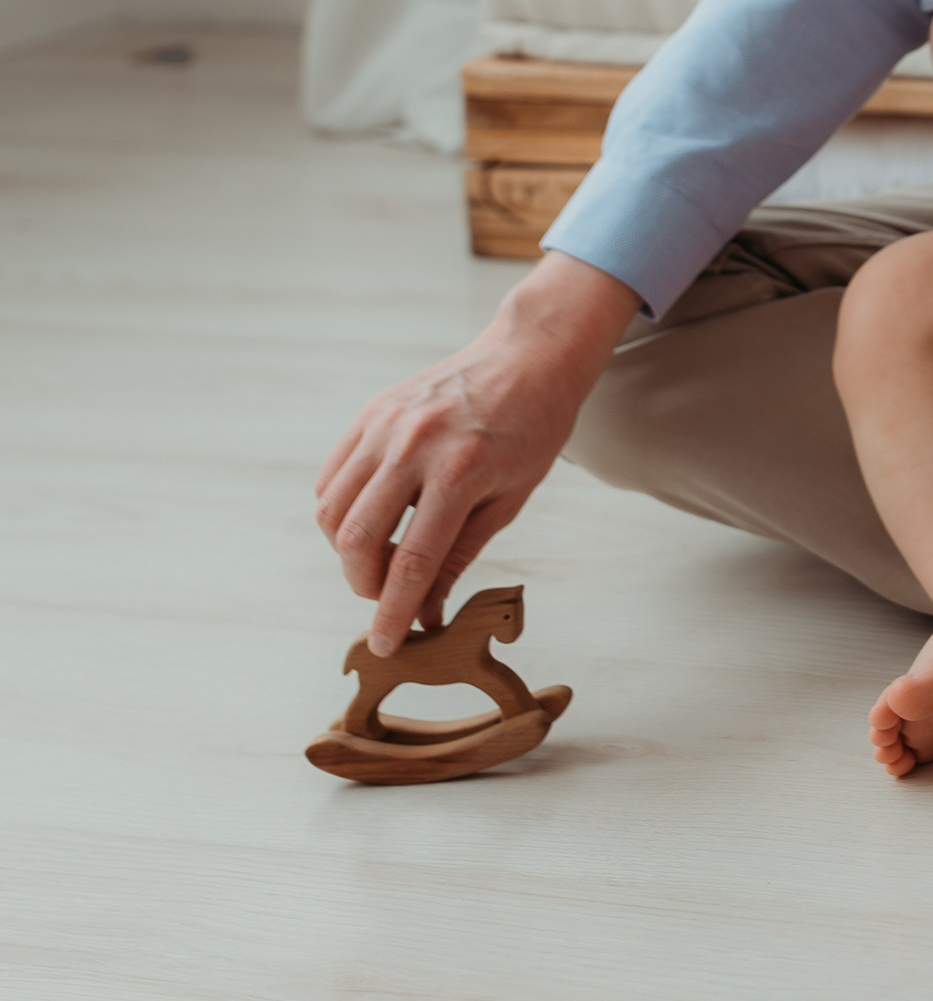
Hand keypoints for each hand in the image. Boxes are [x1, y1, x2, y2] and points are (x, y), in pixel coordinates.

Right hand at [313, 252, 638, 649]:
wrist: (529, 355)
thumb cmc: (533, 429)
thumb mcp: (510, 499)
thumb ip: (461, 556)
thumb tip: (426, 613)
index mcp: (461, 470)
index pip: (413, 561)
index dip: (393, 612)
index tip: (385, 645)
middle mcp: (414, 444)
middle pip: (358, 538)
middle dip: (363, 585)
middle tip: (385, 598)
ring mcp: (387, 424)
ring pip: (333, 509)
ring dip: (347, 550)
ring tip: (382, 560)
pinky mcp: (372, 412)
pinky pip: (333, 476)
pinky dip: (339, 511)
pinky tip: (370, 521)